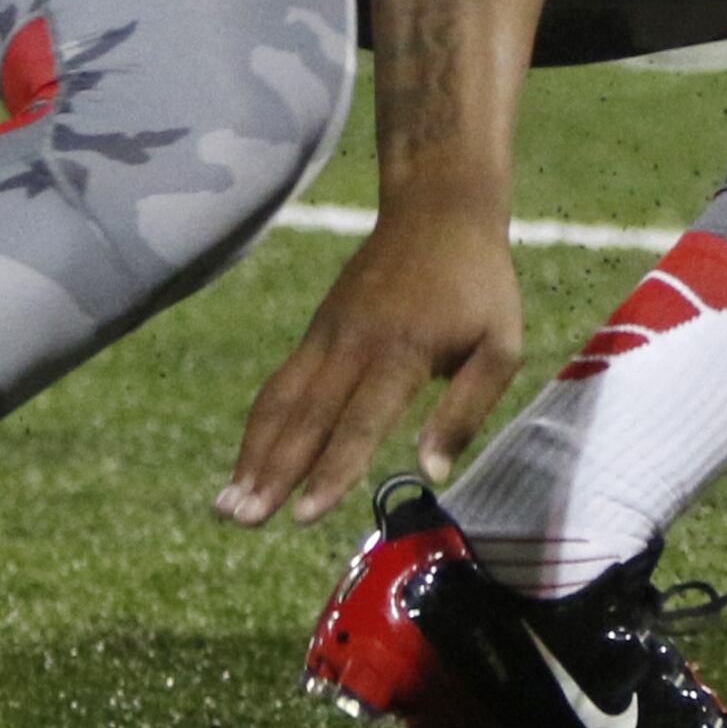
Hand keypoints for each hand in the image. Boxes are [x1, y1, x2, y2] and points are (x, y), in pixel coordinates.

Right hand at [218, 208, 523, 527]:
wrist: (438, 207)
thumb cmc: (478, 284)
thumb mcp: (500, 344)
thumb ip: (465, 410)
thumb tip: (432, 471)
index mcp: (402, 353)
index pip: (359, 424)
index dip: (330, 472)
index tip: (303, 516)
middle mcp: (354, 345)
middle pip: (306, 419)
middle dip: (272, 474)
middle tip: (241, 519)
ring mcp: (328, 334)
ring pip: (283, 402)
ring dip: (252, 455)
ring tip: (226, 503)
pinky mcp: (318, 329)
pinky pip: (282, 383)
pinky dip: (261, 425)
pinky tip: (246, 461)